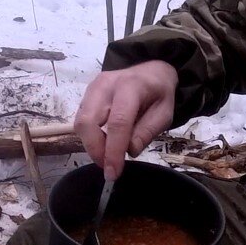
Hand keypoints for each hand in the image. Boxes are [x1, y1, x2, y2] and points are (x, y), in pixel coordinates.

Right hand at [73, 60, 177, 179]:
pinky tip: (104, 142)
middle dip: (94, 150)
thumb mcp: (165, 114)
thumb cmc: (159, 93)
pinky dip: (89, 137)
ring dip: (91, 145)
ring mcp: (92, 88)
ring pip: (80, 122)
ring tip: (108, 155)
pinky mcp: (86, 94)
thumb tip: (129, 151)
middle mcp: (106, 84)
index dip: (113, 151)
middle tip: (108, 166)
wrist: (150, 71)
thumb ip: (147, 132)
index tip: (113, 173)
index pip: (117, 122)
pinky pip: (81, 120)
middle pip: (88, 121)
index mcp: (131, 86)